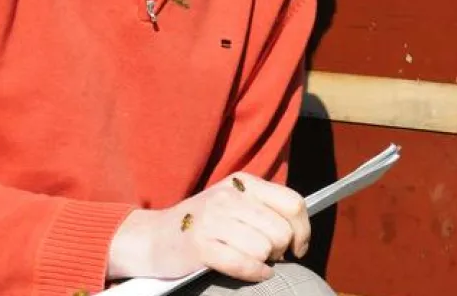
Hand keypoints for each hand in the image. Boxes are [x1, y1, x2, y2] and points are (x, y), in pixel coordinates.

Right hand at [108, 173, 310, 282]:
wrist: (153, 237)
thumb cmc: (202, 224)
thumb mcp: (234, 203)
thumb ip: (264, 208)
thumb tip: (301, 231)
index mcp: (243, 182)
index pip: (292, 203)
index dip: (303, 230)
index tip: (298, 246)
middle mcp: (229, 197)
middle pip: (281, 231)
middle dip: (281, 250)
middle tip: (268, 255)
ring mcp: (213, 220)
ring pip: (264, 248)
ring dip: (264, 262)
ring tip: (252, 260)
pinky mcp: (200, 245)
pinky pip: (244, 264)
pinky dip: (254, 273)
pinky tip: (253, 273)